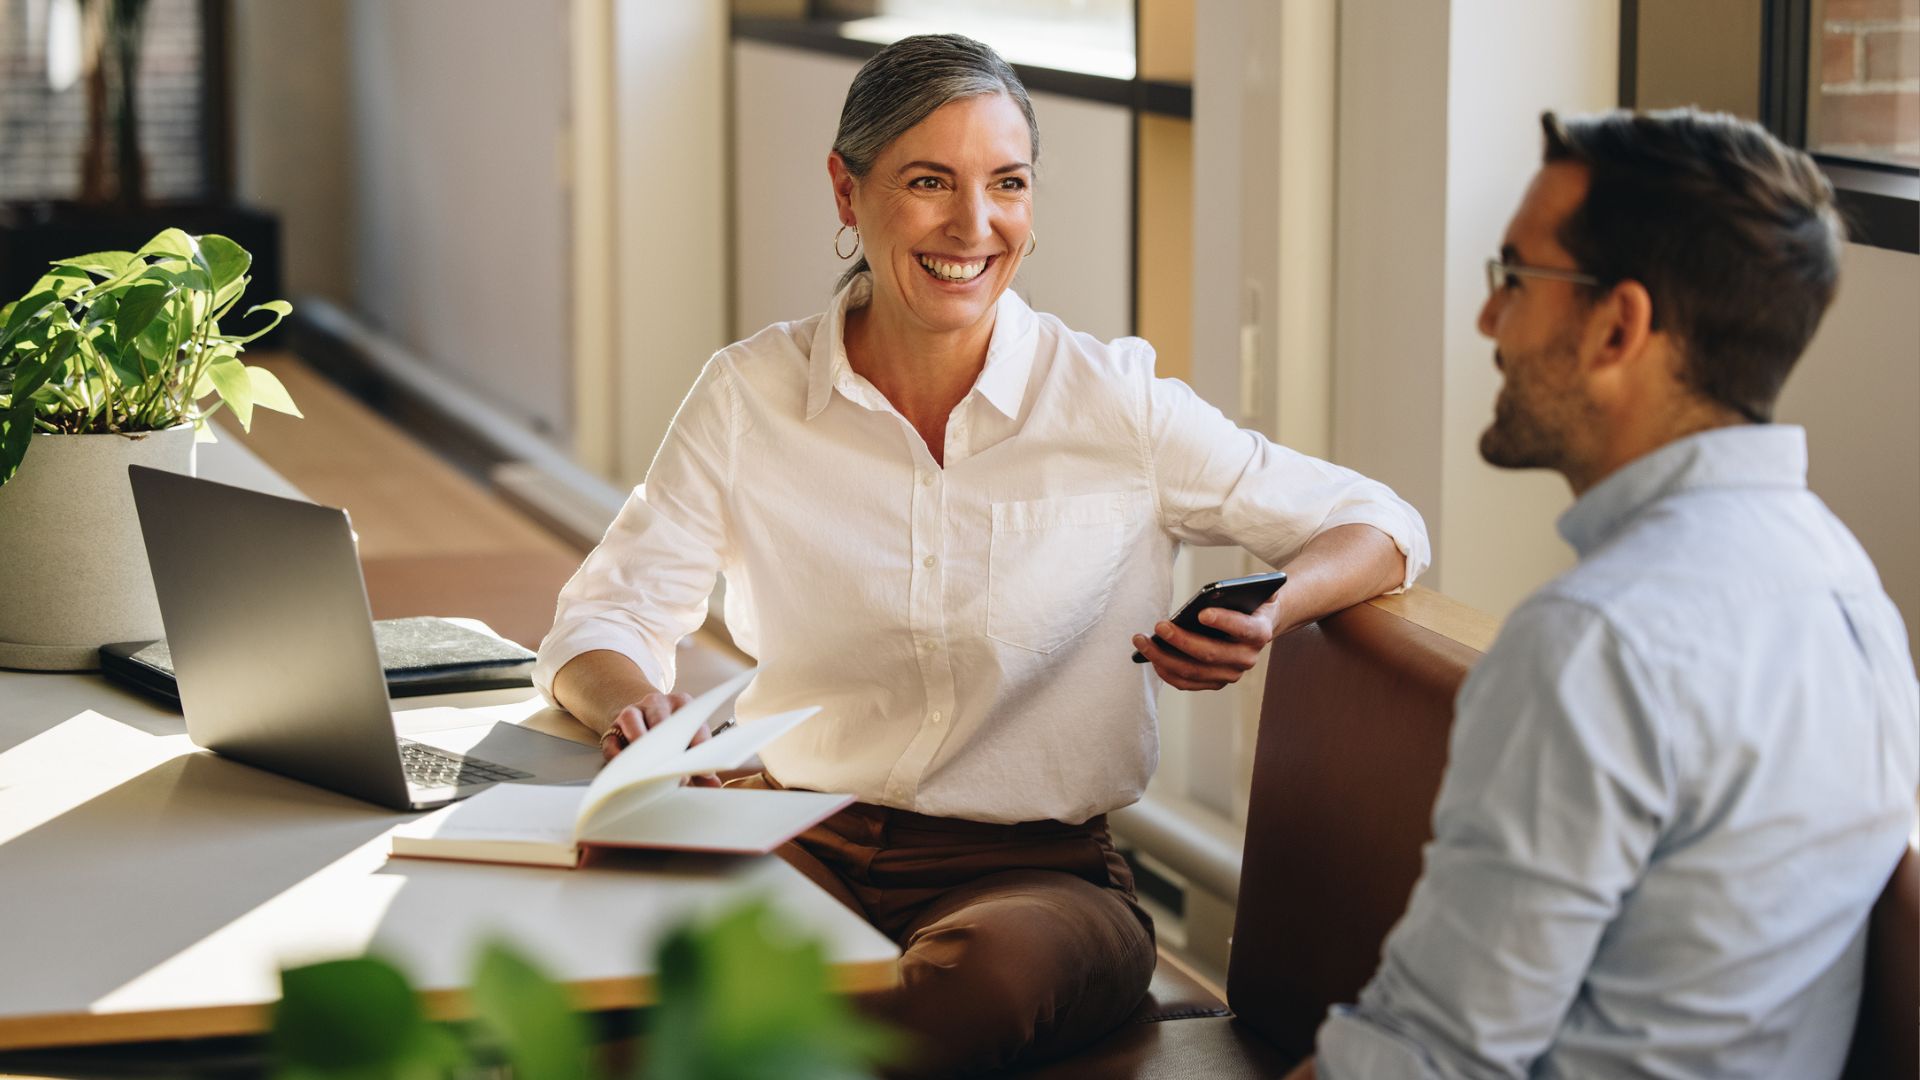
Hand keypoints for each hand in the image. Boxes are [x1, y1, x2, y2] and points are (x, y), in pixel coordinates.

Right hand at [599, 690, 721, 785]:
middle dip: (668, 748)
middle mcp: (656, 703)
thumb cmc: (671, 735)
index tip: (703, 770)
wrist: (642, 717)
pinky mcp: (614, 727)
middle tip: (673, 771)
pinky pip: (612, 740)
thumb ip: (700, 764)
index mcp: (682, 703)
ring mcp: (633, 711)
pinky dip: (617, 755)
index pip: (693, 723)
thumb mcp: (688, 743)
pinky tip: (625, 770)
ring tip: (647, 767)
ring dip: (640, 744)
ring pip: (632, 721)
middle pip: (660, 719)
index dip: (699, 746)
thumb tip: (714, 785)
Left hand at [1131, 591, 1282, 691]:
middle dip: (1181, 640)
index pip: (1244, 629)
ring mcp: (1230, 674)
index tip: (1201, 613)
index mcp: (1259, 632)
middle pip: (1210, 654)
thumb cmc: (1247, 602)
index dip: (1224, 621)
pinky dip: (1165, 671)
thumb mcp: (1255, 588)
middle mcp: (1247, 658)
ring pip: (1193, 671)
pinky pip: (1186, 682)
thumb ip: (1250, 585)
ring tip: (1141, 641)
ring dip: (1163, 657)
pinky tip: (1149, 655)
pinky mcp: (1214, 683)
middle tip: (1159, 626)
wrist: (1255, 624)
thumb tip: (1228, 588)